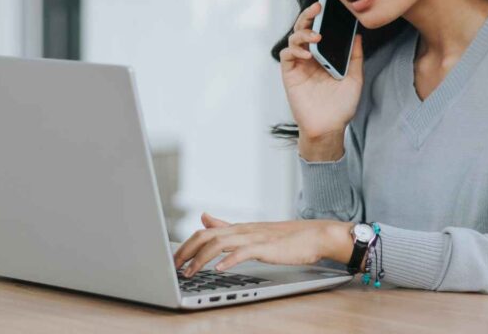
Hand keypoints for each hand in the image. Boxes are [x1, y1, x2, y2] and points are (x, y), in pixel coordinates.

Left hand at [172, 212, 353, 276]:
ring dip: (201, 258)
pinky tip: (220, 269)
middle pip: (206, 236)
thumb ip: (226, 226)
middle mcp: (242, 230)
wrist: (314, 235)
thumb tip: (203, 217)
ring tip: (189, 272)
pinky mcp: (266, 247)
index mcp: (238, 228)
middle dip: (186, 251)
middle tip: (173, 267)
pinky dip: (230, 260)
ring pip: (220, 243)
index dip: (186, 245)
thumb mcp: (251, 232)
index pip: (204, 232)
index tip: (173, 259)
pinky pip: (244, 252)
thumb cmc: (285, 238)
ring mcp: (254, 237)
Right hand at [279, 2, 363, 159]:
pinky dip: (295, 50)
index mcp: (324, 55)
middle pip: (304, 29)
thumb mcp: (354, 78)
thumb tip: (358, 36)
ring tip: (315, 36)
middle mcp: (310, 57)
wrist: (330, 127)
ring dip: (303, 33)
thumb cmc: (341, 106)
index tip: (328, 6)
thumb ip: (354, 57)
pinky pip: (287, 56)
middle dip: (308, 16)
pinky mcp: (290, 74)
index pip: (320, 30)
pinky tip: (307, 54)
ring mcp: (299, 65)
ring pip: (294, 39)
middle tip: (317, 8)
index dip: (321, 18)